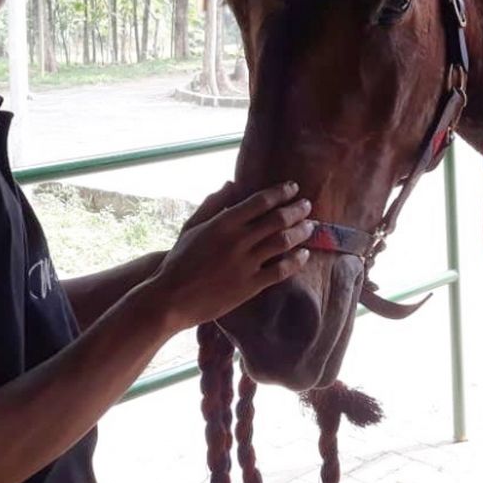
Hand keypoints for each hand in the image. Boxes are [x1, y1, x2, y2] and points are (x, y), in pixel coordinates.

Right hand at [152, 181, 313, 329]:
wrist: (171, 298)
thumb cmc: (179, 261)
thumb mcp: (192, 227)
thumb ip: (213, 203)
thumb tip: (231, 183)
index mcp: (224, 222)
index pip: (260, 201)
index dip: (280, 192)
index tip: (293, 187)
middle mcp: (238, 240)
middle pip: (277, 219)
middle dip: (297, 210)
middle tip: (308, 205)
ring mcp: (246, 263)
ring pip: (283, 242)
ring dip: (301, 231)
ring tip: (311, 226)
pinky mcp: (251, 285)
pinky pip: (281, 270)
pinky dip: (296, 260)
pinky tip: (304, 254)